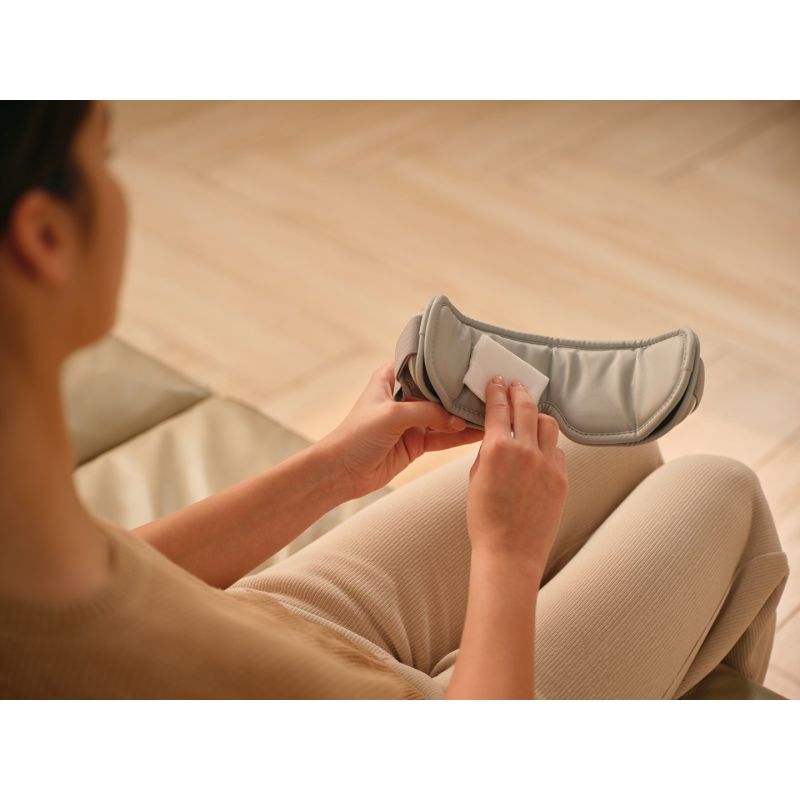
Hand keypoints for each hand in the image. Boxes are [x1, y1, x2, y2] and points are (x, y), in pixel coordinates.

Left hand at [318, 359, 484, 496]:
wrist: (341, 472)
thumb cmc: (356, 435)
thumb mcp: (392, 415)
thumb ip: (427, 412)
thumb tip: (458, 419)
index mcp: (390, 378)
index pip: (422, 363)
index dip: (443, 361)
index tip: (469, 358)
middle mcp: (403, 397)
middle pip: (437, 390)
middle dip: (459, 391)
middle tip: (487, 386)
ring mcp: (411, 421)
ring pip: (444, 415)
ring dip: (463, 415)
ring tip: (490, 410)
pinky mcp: (416, 443)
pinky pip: (443, 437)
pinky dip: (459, 436)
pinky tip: (479, 433)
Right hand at [466, 376, 567, 573]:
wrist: (509, 553)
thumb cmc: (484, 519)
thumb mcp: (475, 478)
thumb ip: (488, 451)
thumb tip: (497, 435)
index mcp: (498, 448)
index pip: (499, 407)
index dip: (497, 390)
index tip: (497, 380)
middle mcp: (526, 450)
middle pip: (527, 407)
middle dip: (520, 392)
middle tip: (516, 385)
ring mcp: (548, 464)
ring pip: (548, 425)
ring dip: (537, 416)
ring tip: (531, 416)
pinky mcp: (562, 479)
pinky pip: (557, 452)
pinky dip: (548, 446)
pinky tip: (539, 451)